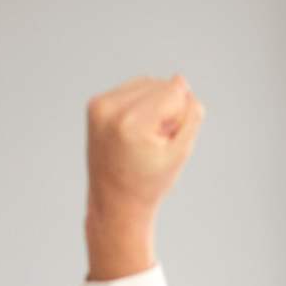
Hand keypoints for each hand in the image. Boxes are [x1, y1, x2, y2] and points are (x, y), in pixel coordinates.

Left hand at [85, 74, 203, 279]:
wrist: (115, 203)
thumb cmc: (150, 182)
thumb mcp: (180, 152)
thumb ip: (189, 115)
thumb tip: (180, 81)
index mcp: (132, 123)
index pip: (176, 91)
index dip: (180, 116)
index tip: (166, 142)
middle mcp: (111, 109)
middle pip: (161, 84)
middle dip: (167, 110)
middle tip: (154, 144)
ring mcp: (99, 105)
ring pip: (147, 83)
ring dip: (154, 105)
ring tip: (144, 138)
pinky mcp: (95, 104)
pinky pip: (132, 89)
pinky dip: (140, 105)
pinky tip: (133, 131)